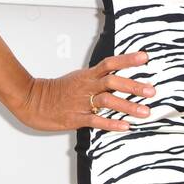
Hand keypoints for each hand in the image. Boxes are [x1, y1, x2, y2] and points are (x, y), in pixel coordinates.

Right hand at [15, 51, 154, 132]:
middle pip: (112, 82)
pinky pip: (95, 120)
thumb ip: (99, 78)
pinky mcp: (75, 118)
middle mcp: (87, 86)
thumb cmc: (58, 91)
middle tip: (152, 91)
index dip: (127, 59)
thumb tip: (122, 78)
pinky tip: (125, 126)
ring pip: (107, 101)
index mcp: (88, 75)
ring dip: (128, 107)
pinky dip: (111, 123)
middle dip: (133, 86)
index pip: (110, 63)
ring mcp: (81, 102)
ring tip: (145, 112)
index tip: (145, 57)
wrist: (32, 101)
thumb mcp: (80, 78)